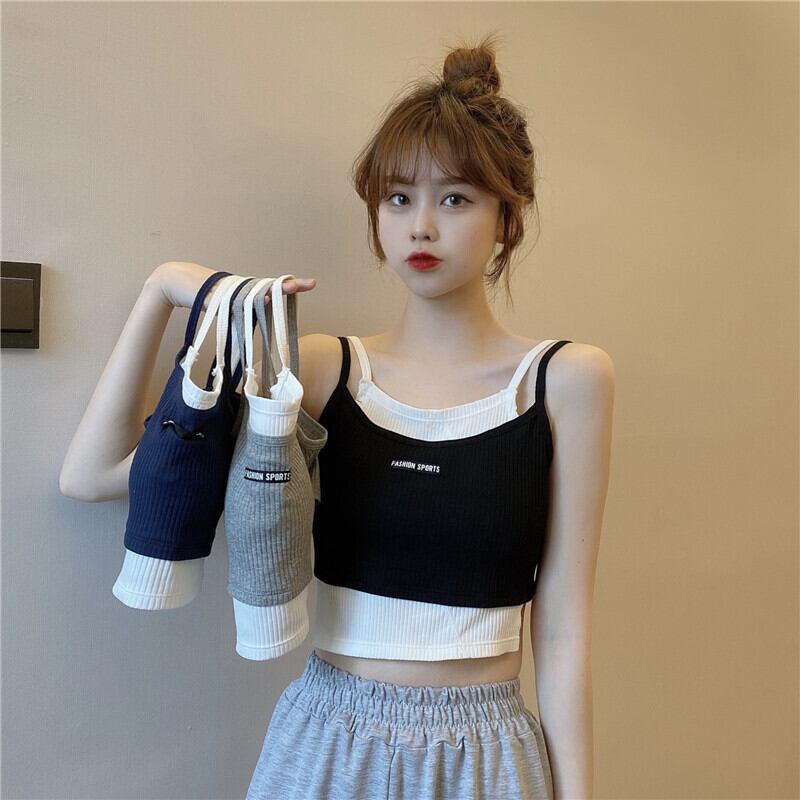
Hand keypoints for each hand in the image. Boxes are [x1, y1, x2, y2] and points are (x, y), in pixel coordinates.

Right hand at [146, 261, 316, 310]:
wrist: (175, 282)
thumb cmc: (202, 296)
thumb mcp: (226, 307)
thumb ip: (242, 314)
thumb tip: (254, 329)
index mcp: (246, 290)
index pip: (272, 287)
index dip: (290, 286)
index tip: (311, 283)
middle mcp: (241, 287)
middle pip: (268, 286)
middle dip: (288, 286)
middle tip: (309, 283)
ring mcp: (228, 287)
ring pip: (254, 291)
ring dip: (271, 292)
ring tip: (293, 287)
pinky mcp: (214, 293)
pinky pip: (232, 298)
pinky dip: (243, 300)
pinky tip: (256, 298)